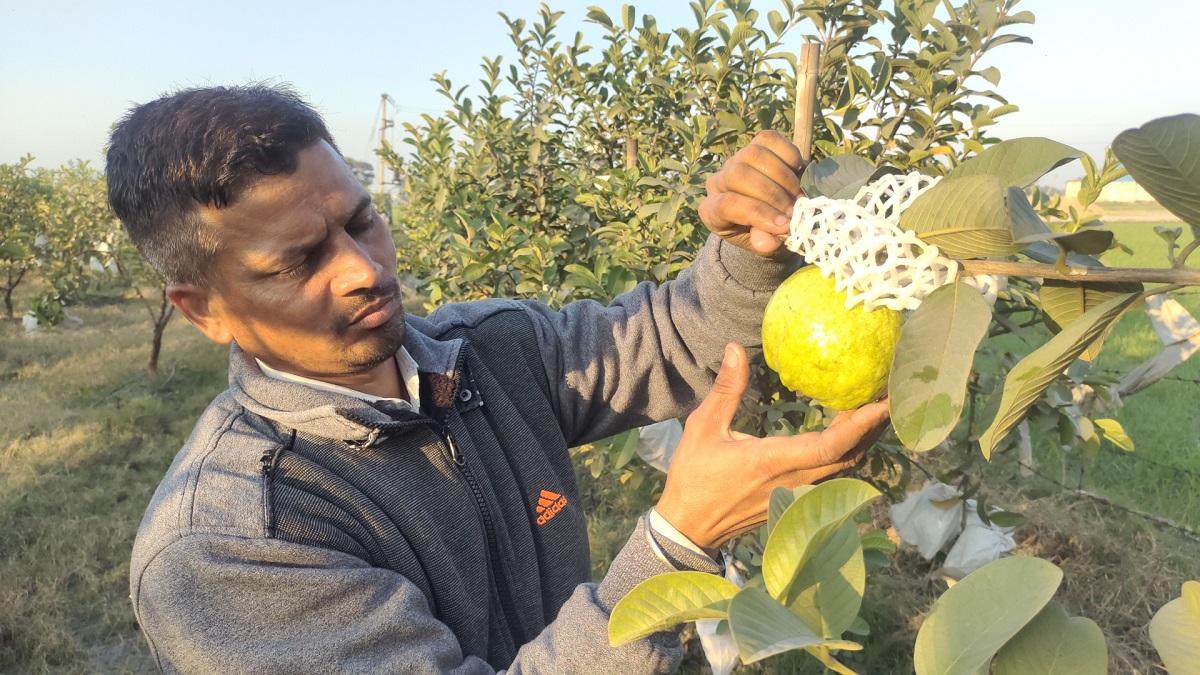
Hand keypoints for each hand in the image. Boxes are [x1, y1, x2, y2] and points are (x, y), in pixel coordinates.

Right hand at [655, 342, 888, 549]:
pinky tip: (850, 432)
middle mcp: (794, 481)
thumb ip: (726, 389)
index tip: (883, 401)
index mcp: (773, 462)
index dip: (861, 425)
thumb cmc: (693, 477)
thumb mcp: (703, 427)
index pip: (830, 446)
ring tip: (876, 407)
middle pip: (850, 456)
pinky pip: (834, 474)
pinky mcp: (797, 499)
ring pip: (845, 467)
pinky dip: (849, 451)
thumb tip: (735, 348)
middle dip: (874, 426)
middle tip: (890, 393)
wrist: (690, 527)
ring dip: (865, 439)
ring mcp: (798, 494)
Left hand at [699, 130, 806, 257]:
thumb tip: (767, 242)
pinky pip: (769, 139)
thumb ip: (764, 244)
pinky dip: (789, 155)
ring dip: (783, 176)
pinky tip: (798, 172)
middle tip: (793, 210)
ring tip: (798, 196)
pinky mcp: (754, 145)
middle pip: (738, 174)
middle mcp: (718, 182)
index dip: (757, 213)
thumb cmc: (765, 235)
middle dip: (772, 193)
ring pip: (754, 154)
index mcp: (712, 211)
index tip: (785, 225)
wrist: (772, 217)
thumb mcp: (765, 246)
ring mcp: (734, 160)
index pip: (727, 204)